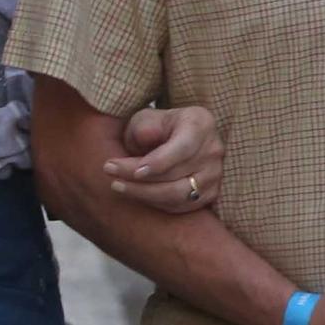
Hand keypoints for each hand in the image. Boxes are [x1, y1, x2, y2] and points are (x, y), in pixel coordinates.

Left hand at [105, 102, 223, 214]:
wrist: (174, 139)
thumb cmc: (157, 127)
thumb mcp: (147, 118)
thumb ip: (145, 126)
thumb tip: (147, 137)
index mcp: (201, 123)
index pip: (182, 148)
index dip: (158, 163)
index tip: (133, 171)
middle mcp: (213, 150)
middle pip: (177, 174)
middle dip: (139, 178)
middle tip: (110, 172)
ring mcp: (214, 174)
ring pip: (178, 195)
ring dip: (144, 194)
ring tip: (117, 185)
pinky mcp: (209, 194)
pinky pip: (180, 206)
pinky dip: (155, 203)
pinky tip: (135, 193)